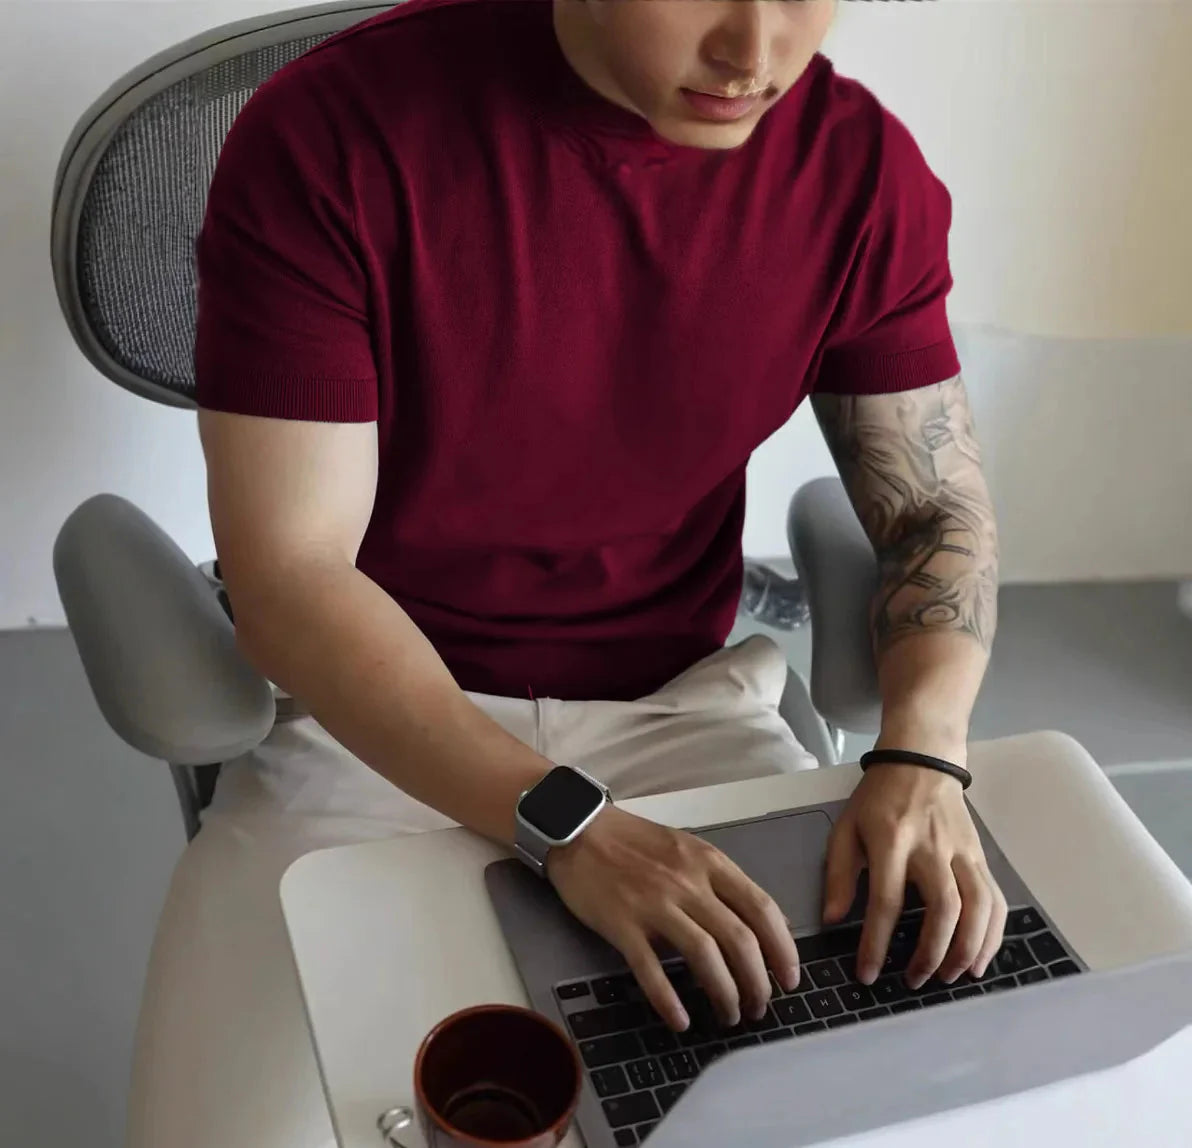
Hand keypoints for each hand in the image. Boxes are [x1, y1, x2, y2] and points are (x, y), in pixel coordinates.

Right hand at [546, 806, 799, 1030]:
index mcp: (709, 862)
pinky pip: (650, 969)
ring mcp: (654, 903)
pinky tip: (680, 1020)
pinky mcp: (622, 923)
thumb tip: (763, 924)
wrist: (579, 829)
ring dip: (724, 994)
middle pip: (738, 939)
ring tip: (729, 1015)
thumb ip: (723, 883)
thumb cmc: (635, 842)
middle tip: (760, 1006)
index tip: (790, 978)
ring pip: (703, 956)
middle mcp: (687, 882)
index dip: (783, 949)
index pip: (761, 908)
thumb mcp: (689, 849)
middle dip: (757, 982)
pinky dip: (668, 1000)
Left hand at [822, 764, 1006, 988]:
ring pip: (978, 907)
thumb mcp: (846, 827)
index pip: (886, 901)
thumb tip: (833, 920)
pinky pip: (996, 900)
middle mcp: (931, 848)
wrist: (921, 761)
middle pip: (943, 908)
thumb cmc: (878, 798)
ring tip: (949, 976)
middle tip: (914, 981)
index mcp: (891, 841)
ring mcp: (962, 852)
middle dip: (931, 953)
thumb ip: (839, 874)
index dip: (876, 943)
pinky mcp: (980, 856)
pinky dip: (993, 934)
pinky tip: (979, 959)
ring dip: (967, 949)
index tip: (868, 974)